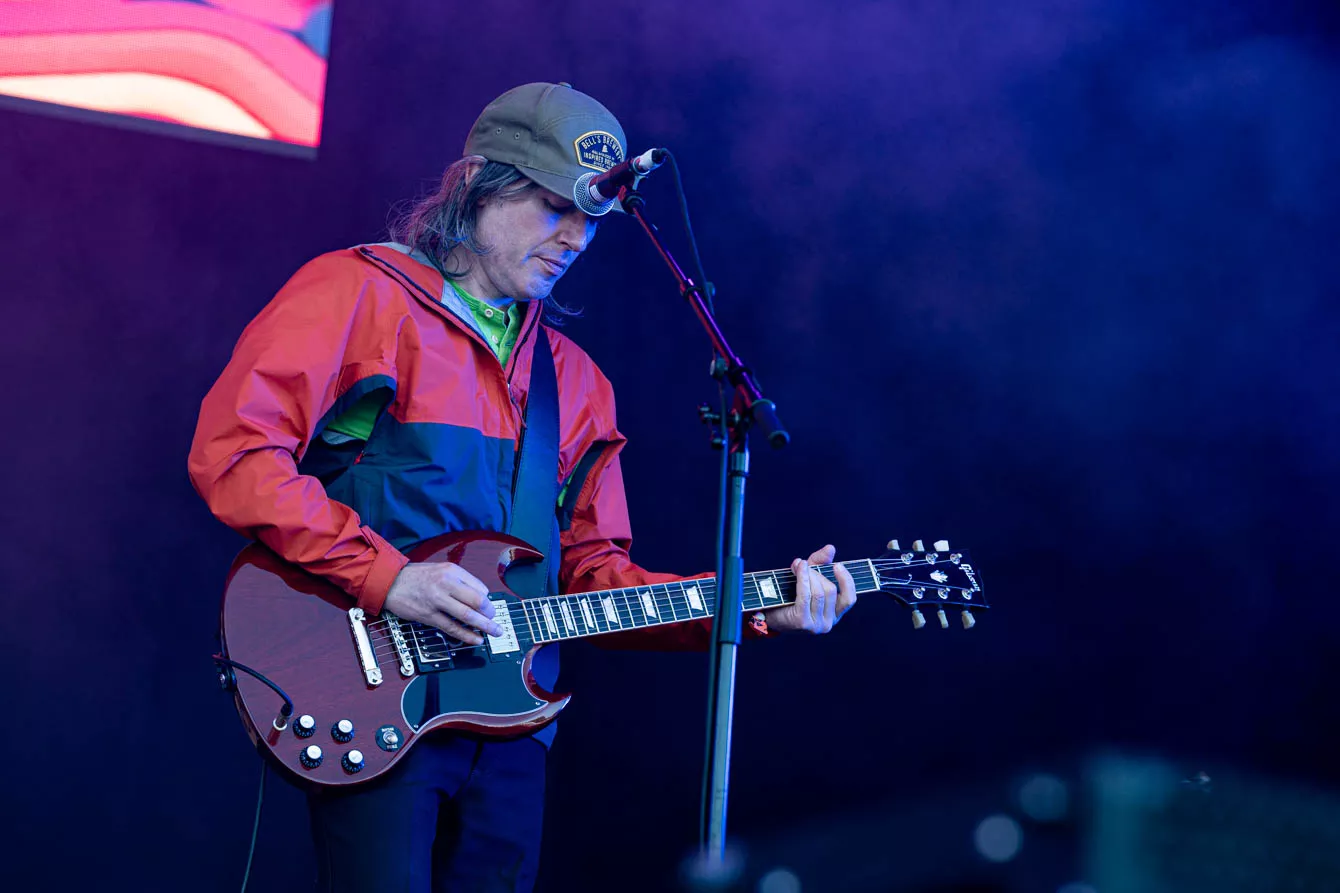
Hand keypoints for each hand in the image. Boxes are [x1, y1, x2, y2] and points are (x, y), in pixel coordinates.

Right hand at [383, 562, 501, 644]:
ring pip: (466, 616)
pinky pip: (451, 627)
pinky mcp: (428, 615)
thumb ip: (460, 581)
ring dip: (484, 626)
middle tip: (495, 621)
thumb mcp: (441, 569)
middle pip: (477, 601)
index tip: (490, 608)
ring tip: (493, 632)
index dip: (488, 600)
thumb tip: (480, 596)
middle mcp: (446, 584)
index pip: (479, 587)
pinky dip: (466, 635)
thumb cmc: (417, 576)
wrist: (390, 582)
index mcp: (452, 571)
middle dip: (490, 614)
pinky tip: (475, 639)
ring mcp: (437, 601)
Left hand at [763, 544, 856, 633]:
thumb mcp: (808, 577)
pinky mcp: (802, 622)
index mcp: (834, 615)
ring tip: (799, 565)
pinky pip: (806, 595)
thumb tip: (831, 548)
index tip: (838, 565)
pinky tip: (798, 568)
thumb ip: (820, 563)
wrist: (769, 614)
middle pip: (830, 590)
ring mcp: (816, 625)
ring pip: (819, 592)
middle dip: (818, 574)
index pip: (849, 599)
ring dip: (809, 575)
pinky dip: (803, 579)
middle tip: (804, 564)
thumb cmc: (790, 596)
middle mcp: (828, 624)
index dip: (846, 581)